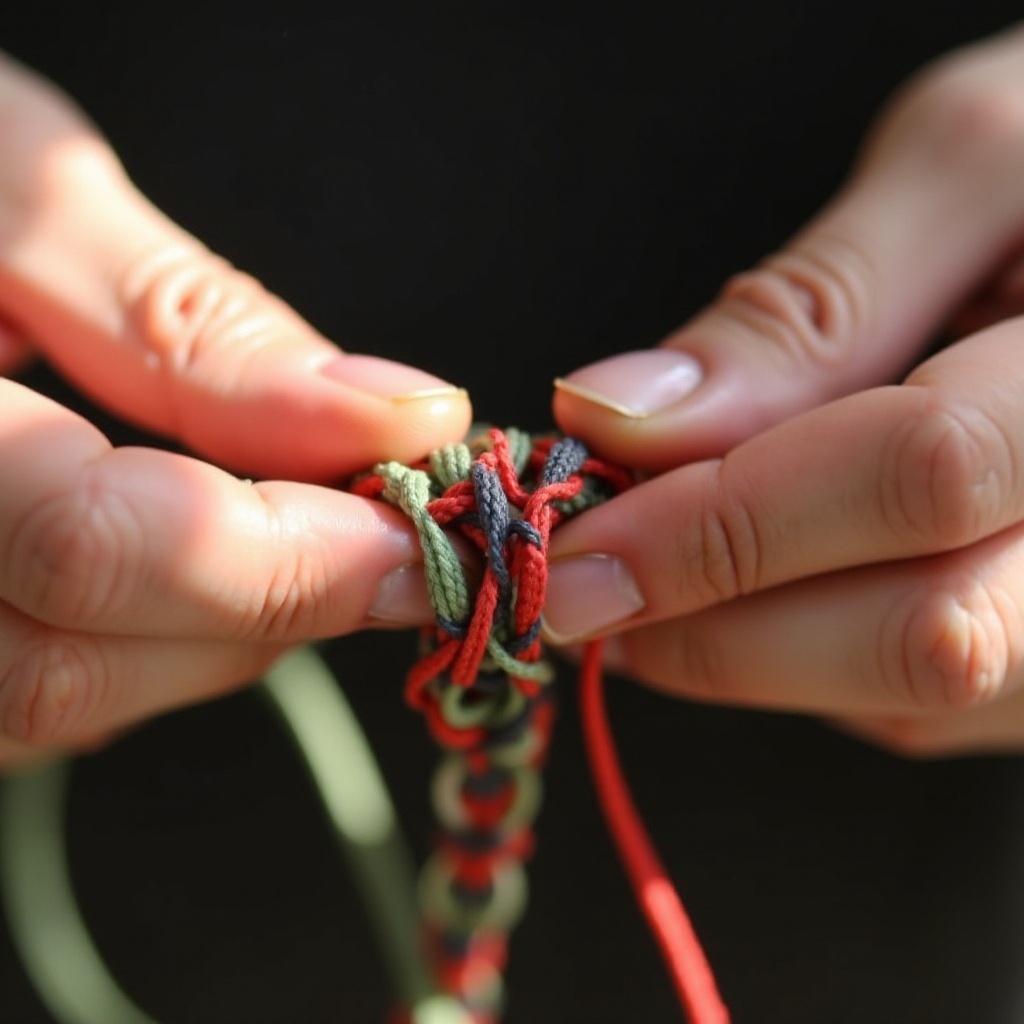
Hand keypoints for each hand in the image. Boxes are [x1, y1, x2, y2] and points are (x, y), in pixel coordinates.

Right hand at [0, 54, 469, 766]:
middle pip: (71, 672)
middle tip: (385, 534)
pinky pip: (27, 694)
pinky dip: (148, 640)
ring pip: (52, 708)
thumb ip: (191, 323)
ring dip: (219, 632)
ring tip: (301, 533)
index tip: (415, 521)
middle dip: (270, 608)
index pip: (85, 547)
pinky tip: (200, 560)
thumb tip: (392, 415)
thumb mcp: (12, 189)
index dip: (283, 558)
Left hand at [546, 25, 1023, 756]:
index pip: (919, 473)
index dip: (719, 520)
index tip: (575, 534)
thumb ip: (802, 309)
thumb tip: (619, 416)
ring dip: (738, 647)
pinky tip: (741, 584)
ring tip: (654, 571)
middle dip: (710, 622)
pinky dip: (793, 654)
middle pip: (924, 635)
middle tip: (583, 585)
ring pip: (908, 695)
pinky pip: (910, 702)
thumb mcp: (967, 168)